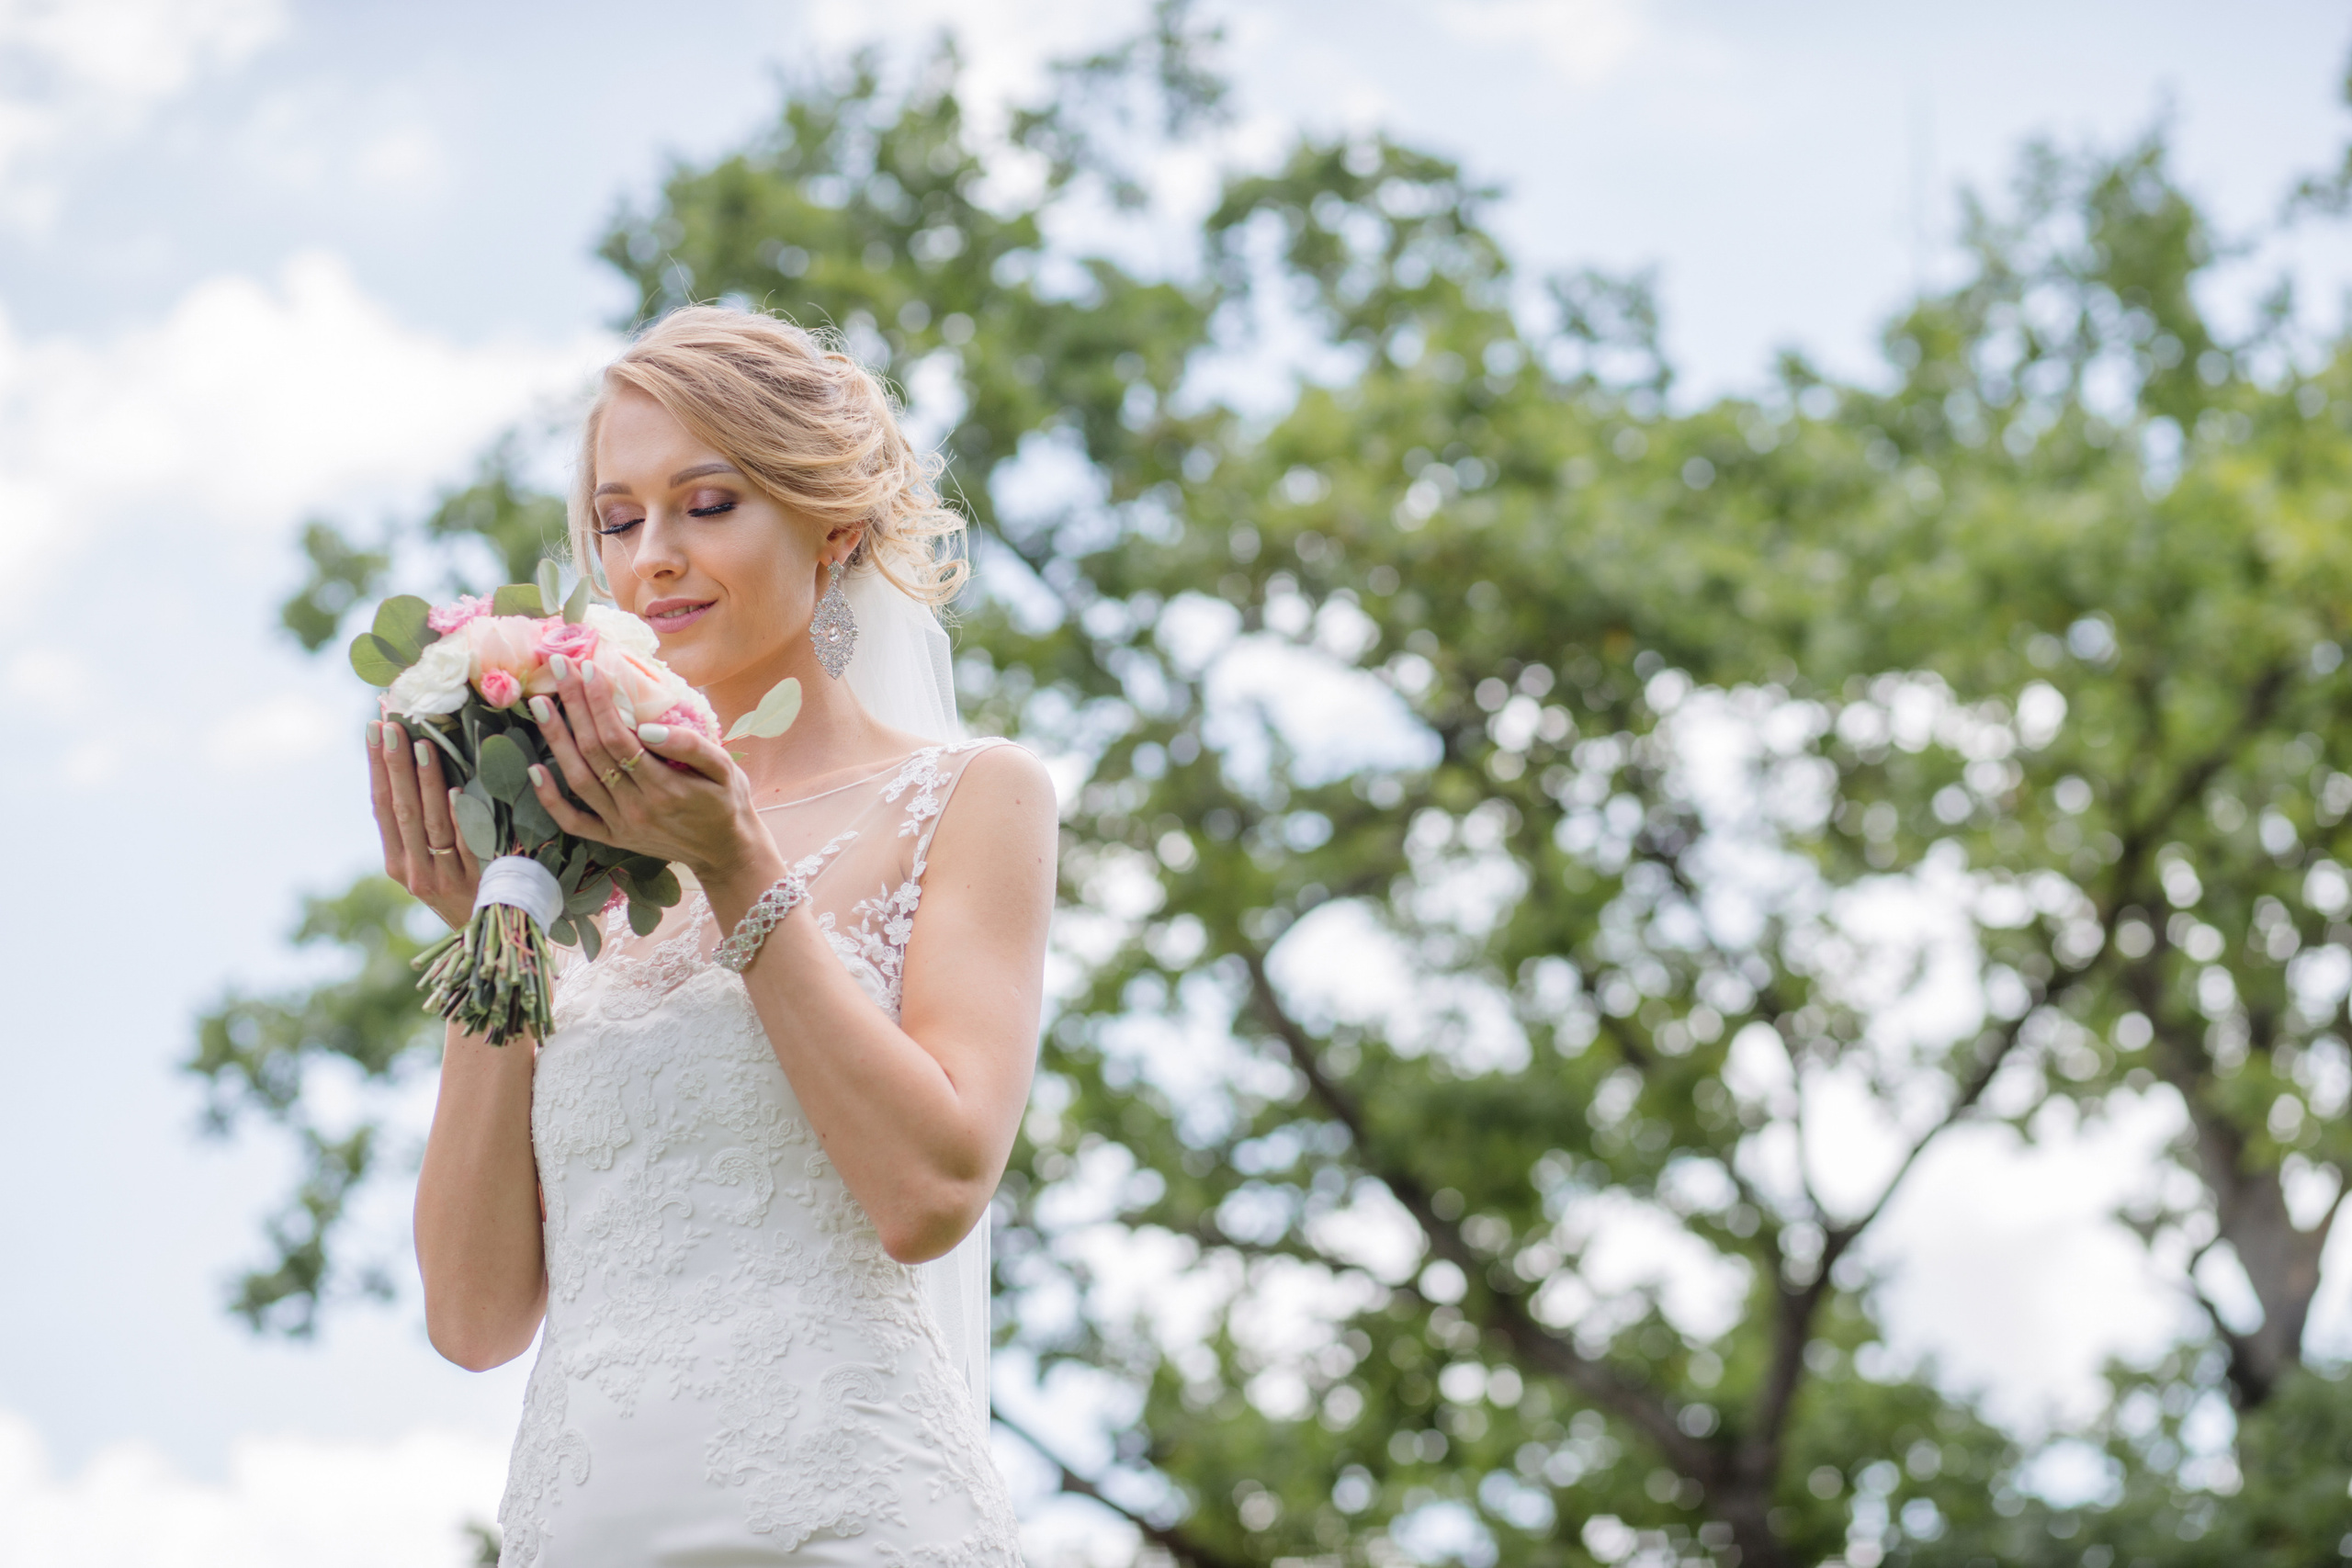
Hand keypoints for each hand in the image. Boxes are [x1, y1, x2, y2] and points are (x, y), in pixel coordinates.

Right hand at [368, 720, 482, 929]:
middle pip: (401, 810)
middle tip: (392, 724)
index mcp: (397, 863)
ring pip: (431, 823)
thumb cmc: (464, 889)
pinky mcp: (477, 881)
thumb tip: (417, 765)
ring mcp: (445, 877)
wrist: (495, 935)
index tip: (374, 728)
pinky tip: (456, 788)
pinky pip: (467, 843)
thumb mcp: (432, 865)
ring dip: (424, 782)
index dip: (376, 767)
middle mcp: (415, 872)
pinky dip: (459, 816)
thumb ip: (422, 828)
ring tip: (422, 743)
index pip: (381, 807)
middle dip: (395, 765)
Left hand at [524, 656, 772, 882]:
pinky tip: (533, 770)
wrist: (726, 851)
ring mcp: (621, 825)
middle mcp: (637, 808)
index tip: (589, 668)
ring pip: (578, 778)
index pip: (620, 737)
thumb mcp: (724, 770)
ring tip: (540, 704)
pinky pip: (573, 821)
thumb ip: (691, 746)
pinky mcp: (613, 838)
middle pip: (594, 750)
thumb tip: (649, 727)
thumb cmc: (727, 801)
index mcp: (665, 788)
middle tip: (559, 668)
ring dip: (556, 739)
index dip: (600, 702)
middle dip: (574, 706)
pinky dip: (550, 798)